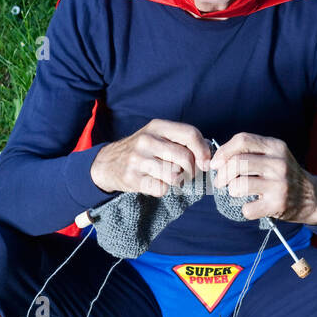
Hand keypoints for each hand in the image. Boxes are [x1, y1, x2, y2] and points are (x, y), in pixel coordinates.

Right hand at [90, 119, 212, 196]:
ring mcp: (138, 160)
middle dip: (192, 170)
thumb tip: (209, 157)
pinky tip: (156, 183)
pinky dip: (164, 189)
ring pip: (175, 175)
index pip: (190, 134)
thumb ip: (181, 141)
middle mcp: (147, 140)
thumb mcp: (158, 136)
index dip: (203, 150)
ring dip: (178, 181)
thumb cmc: (141, 150)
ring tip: (170, 178)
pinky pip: (162, 189)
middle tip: (188, 174)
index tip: (206, 163)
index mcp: (157, 126)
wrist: (108, 163)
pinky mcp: (133, 178)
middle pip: (186, 157)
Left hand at [210, 132, 316, 224]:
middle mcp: (279, 163)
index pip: (242, 140)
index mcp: (276, 146)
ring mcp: (279, 184)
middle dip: (222, 174)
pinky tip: (252, 205)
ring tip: (237, 192)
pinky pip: (247, 208)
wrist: (311, 197)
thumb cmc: (282, 174)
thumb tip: (216, 159)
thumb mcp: (273, 155)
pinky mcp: (278, 204)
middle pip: (237, 163)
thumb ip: (249, 151)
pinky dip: (245, 209)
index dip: (223, 151)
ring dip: (232, 190)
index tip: (215, 164)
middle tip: (220, 182)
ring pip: (239, 185)